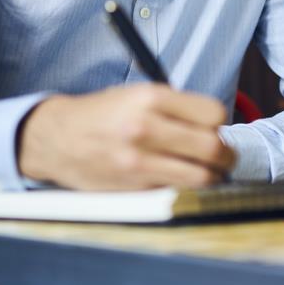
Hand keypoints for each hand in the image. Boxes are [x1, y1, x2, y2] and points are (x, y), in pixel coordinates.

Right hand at [17, 84, 236, 189]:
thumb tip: (215, 125)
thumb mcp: (137, 94)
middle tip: (224, 157)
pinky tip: (179, 179)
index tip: (214, 128)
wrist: (57, 138)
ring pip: (202, 176)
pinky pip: (177, 189)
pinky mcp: (133, 185)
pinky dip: (185, 187)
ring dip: (212, 176)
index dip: (219, 123)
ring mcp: (139, 160)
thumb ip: (174, 106)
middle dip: (226, 155)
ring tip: (209, 172)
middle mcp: (146, 127)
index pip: (213, 113)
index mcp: (151, 97)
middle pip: (214, 147)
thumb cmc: (102, 114)